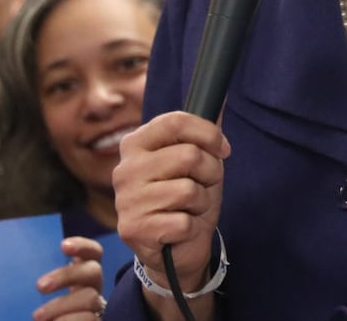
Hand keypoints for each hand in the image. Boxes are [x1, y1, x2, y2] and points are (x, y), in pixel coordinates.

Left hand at [33, 237, 103, 320]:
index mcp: (81, 277)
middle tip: (40, 286)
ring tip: (38, 317)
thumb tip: (24, 269)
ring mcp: (97, 308)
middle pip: (93, 271)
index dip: (83, 247)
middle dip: (66, 276)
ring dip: (61, 305)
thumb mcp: (43, 296)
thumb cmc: (43, 315)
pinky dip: (71, 320)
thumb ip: (45, 284)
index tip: (63, 246)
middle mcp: (93, 289)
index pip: (93, 254)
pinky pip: (90, 318)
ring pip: (90, 297)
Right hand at [113, 111, 230, 296]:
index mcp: (135, 144)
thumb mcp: (199, 161)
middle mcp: (124, 170)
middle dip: (211, 173)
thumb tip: (220, 98)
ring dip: (202, 202)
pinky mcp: (133, 230)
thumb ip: (204, 132)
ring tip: (191, 208)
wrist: (175, 248)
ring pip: (189, 190)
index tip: (222, 149)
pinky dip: (192, 227)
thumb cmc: (187, 198)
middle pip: (189, 156)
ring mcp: (126, 201)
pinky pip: (184, 221)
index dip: (208, 134)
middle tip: (205, 186)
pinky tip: (180, 229)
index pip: (175, 121)